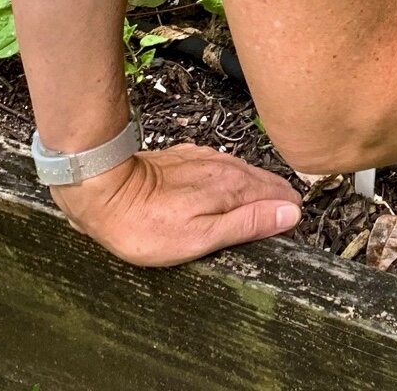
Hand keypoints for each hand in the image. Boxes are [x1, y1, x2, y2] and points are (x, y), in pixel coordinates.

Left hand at [52, 143, 302, 266]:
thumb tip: (291, 214)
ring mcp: (208, 159)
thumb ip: (248, 224)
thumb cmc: (146, 224)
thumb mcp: (199, 238)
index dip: (286, 216)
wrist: (104, 190)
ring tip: (255, 212)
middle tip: (275, 227)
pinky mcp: (189, 157)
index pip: (281, 196)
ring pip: (245, 174)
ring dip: (255, 191)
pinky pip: (223, 169)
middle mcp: (227, 167)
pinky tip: (222, 194)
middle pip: (266, 183)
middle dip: (275, 201)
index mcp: (235, 187)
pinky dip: (231, 183)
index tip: (286, 235)